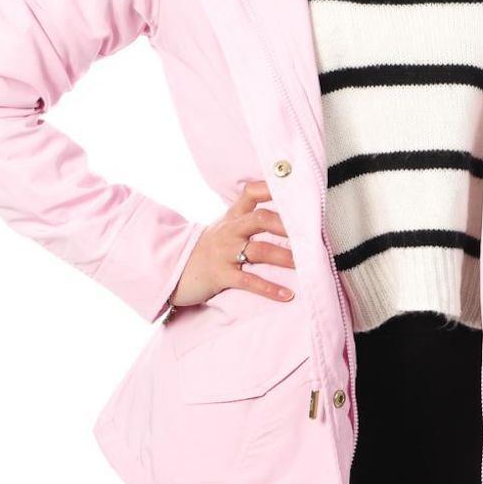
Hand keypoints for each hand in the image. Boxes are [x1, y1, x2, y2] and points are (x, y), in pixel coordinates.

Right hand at [168, 180, 295, 307]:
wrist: (173, 269)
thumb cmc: (208, 248)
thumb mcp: (225, 226)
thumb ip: (249, 217)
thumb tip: (285, 214)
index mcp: (233, 216)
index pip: (252, 193)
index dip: (272, 188)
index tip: (294, 188)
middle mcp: (230, 230)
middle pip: (261, 219)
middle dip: (286, 225)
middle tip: (309, 233)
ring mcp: (224, 253)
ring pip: (259, 250)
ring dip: (284, 257)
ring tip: (306, 264)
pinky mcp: (220, 275)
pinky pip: (248, 281)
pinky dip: (269, 288)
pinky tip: (287, 295)